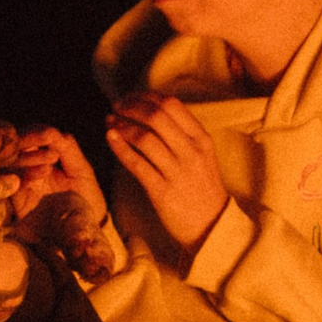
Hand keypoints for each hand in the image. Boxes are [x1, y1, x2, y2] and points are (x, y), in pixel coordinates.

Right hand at [5, 125, 107, 228]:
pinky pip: (11, 183)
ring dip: (28, 156)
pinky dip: (24, 174)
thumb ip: (68, 149)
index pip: (29, 136)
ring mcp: (19, 183)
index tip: (48, 133)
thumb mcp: (81, 170)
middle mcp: (27, 167)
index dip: (35, 132)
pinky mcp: (15, 200)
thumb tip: (51, 130)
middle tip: (47, 142)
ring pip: (10, 162)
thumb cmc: (85, 197)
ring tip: (50, 162)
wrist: (84, 229)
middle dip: (29, 140)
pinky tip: (41, 173)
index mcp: (42, 156)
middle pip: (14, 146)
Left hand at [103, 92, 229, 254]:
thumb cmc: (202, 188)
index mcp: (201, 138)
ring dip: (121, 125)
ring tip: (109, 122)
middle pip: (156, 116)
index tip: (131, 97)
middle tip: (116, 106)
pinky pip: (137, 164)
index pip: (172, 104)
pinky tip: (110, 138)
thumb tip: (151, 112)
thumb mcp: (201, 156)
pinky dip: (120, 148)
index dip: (146, 96)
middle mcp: (191, 151)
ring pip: (144, 137)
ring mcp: (177, 171)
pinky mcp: (162, 190)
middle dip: (131, 106)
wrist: (211, 225)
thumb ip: (182, 134)